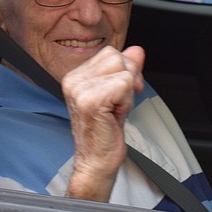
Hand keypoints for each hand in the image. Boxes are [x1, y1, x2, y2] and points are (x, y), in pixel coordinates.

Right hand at [62, 45, 145, 200]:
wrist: (96, 161)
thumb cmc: (104, 132)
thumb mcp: (118, 94)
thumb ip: (126, 69)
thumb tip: (137, 50)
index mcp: (76, 77)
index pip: (110, 53)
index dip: (125, 70)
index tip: (122, 93)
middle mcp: (74, 80)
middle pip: (117, 57)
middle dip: (129, 78)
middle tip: (120, 103)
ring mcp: (81, 89)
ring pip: (123, 69)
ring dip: (128, 92)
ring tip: (115, 109)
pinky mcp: (92, 100)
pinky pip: (125, 84)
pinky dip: (127, 101)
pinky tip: (115, 115)